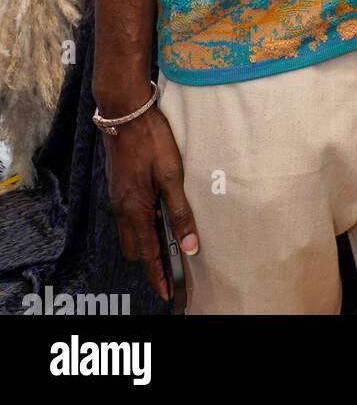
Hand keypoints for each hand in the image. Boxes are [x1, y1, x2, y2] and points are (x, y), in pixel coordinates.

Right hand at [101, 99, 198, 301]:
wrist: (124, 114)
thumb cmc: (151, 141)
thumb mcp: (171, 175)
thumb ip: (179, 212)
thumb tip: (189, 246)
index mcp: (135, 210)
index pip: (146, 254)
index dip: (157, 275)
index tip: (166, 293)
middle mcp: (121, 209)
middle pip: (135, 248)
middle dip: (150, 262)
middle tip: (170, 268)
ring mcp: (116, 197)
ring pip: (129, 233)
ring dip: (145, 242)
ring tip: (166, 242)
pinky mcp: (117, 187)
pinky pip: (126, 217)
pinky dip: (140, 225)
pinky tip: (155, 214)